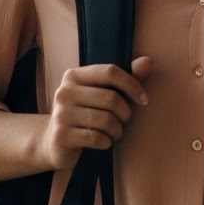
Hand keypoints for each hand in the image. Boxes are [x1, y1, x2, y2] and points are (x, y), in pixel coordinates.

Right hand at [30, 57, 152, 169]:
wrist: (54, 142)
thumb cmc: (87, 114)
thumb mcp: (104, 93)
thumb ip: (127, 78)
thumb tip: (148, 61)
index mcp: (74, 76)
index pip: (110, 72)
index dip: (133, 85)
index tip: (144, 100)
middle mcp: (64, 92)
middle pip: (111, 98)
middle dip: (125, 113)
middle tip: (124, 121)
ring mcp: (61, 114)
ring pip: (106, 120)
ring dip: (117, 130)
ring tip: (115, 132)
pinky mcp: (61, 135)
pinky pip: (97, 138)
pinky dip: (107, 142)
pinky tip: (104, 141)